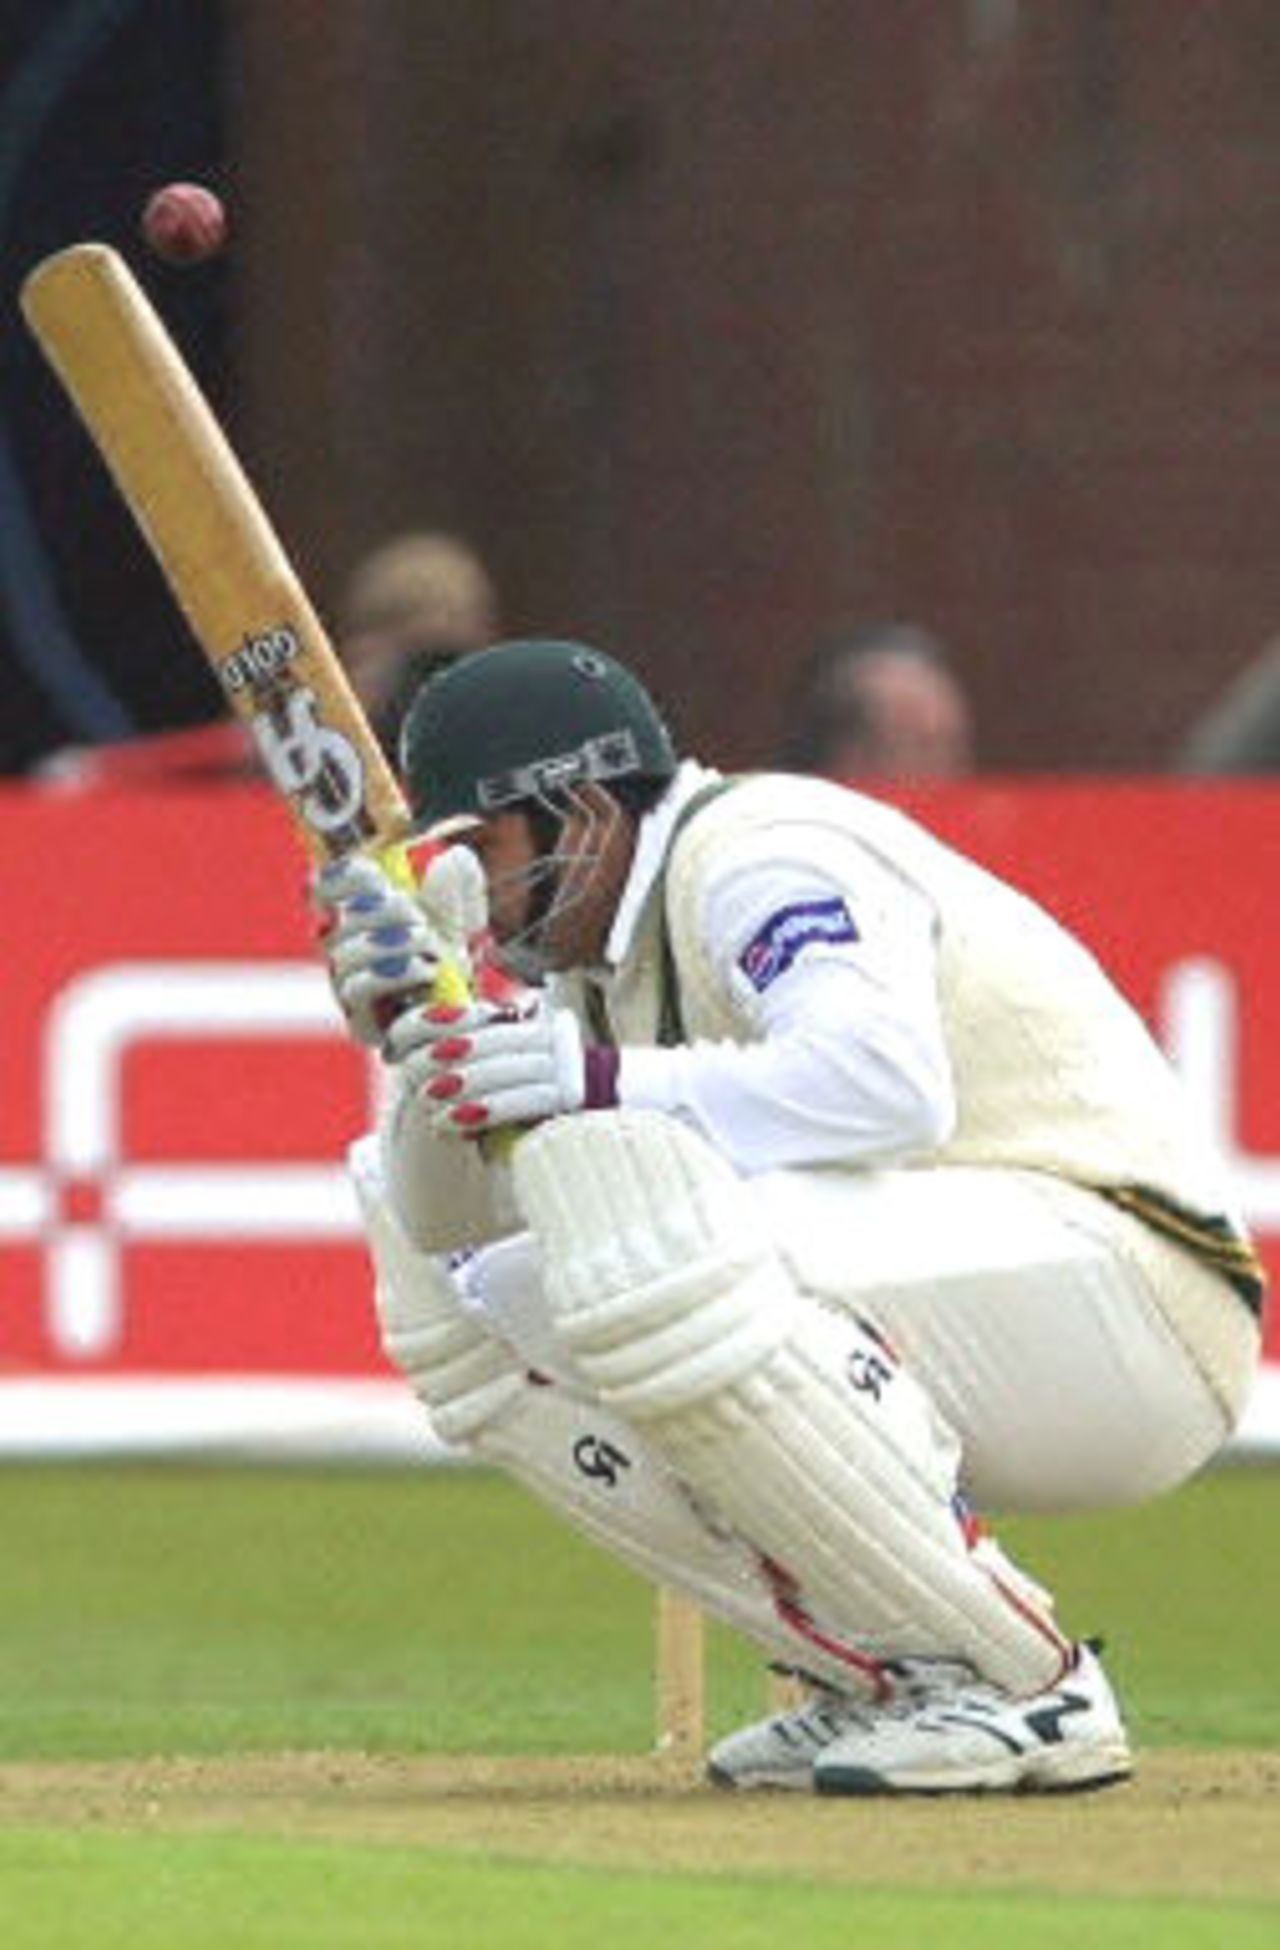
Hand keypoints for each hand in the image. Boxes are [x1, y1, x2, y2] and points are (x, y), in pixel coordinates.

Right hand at [313, 853, 469, 1047]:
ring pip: (344, 955)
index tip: (372, 871)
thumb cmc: (454, 958)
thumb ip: (458, 887)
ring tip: (429, 942)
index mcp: (357, 916)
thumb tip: (453, 858)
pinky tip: (427, 969)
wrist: (468, 1013)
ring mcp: (348, 989)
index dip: (337, 877)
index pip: (322, 890)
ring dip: (389, 941)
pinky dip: (392, 973)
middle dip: (377, 910)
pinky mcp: (360, 1022)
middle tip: (416, 913)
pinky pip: (358, 991)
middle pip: (331, 921)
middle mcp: (343, 952)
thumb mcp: (464, 916)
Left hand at [385, 992, 618, 1132]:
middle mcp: (547, 1041)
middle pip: (479, 1043)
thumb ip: (505, 1061)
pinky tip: (455, 1121)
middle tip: (403, 1070)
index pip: (473, 1019)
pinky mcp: (573, 1097)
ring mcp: (563, 1067)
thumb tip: (444, 1063)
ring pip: (495, 1071)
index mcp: (535, 1028)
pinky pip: (520, 1100)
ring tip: (425, 1101)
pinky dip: (483, 1110)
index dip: (431, 1023)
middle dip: (435, 1057)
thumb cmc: (581, 1095)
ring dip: (455, 1087)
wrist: (649, 1104)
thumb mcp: (543, 1066)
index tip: (397, 1037)